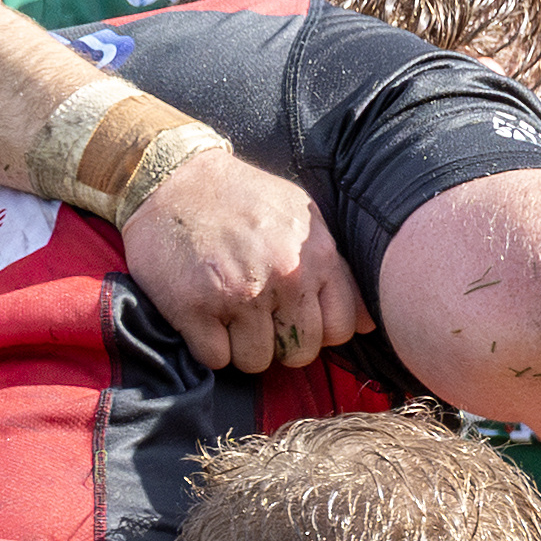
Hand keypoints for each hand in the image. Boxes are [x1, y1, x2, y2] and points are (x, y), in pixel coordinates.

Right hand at [123, 149, 372, 374]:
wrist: (171, 178)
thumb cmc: (242, 200)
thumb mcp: (303, 219)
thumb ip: (336, 270)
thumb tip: (369, 324)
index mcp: (316, 256)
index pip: (339, 330)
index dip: (316, 330)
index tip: (293, 315)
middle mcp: (283, 276)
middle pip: (299, 354)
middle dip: (278, 343)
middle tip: (255, 314)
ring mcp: (238, 294)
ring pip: (255, 362)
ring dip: (240, 346)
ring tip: (227, 309)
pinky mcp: (194, 307)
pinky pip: (216, 359)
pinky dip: (207, 344)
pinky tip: (202, 312)